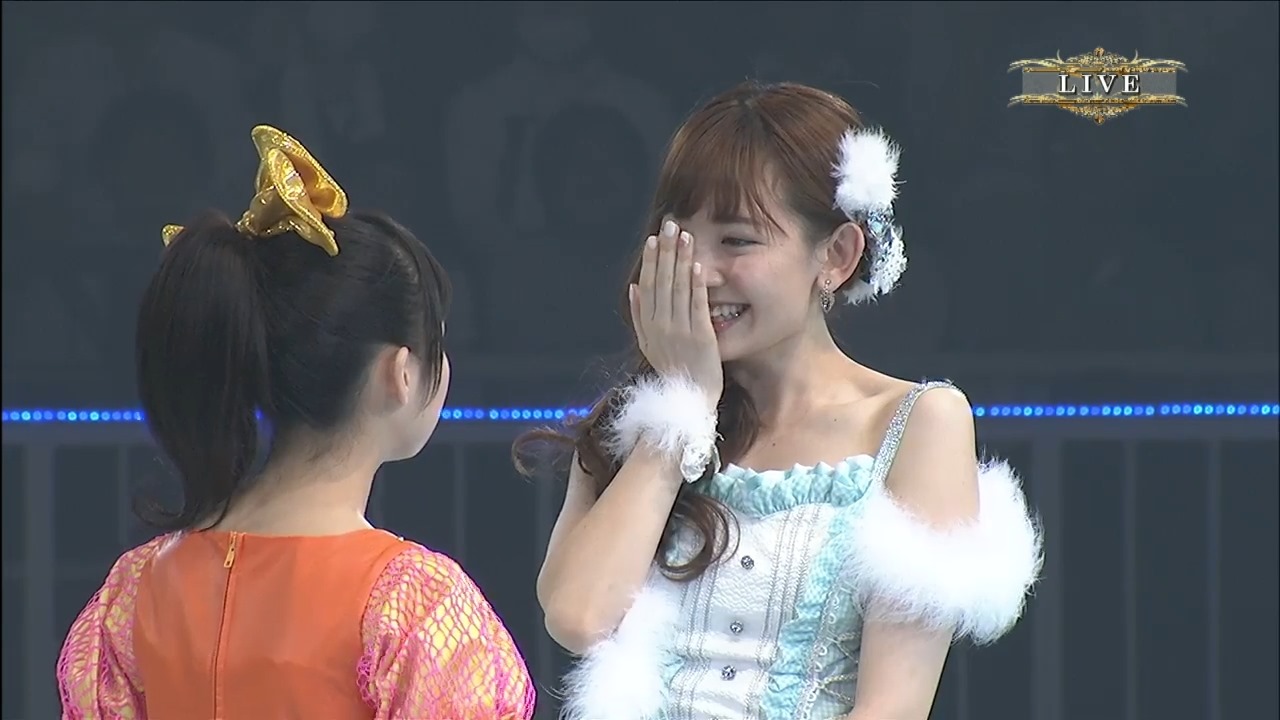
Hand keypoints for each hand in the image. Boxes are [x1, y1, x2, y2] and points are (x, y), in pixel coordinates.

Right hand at [629, 220, 722, 409]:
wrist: (689, 401)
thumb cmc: (674, 371)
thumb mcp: (649, 345)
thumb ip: (640, 316)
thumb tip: (634, 287)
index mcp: (648, 326)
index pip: (647, 286)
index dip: (650, 261)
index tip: (654, 239)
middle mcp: (660, 327)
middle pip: (661, 282)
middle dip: (666, 251)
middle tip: (670, 225)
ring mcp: (680, 331)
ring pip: (678, 289)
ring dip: (681, 260)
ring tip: (684, 236)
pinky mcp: (700, 337)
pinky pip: (696, 305)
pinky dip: (696, 284)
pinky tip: (697, 265)